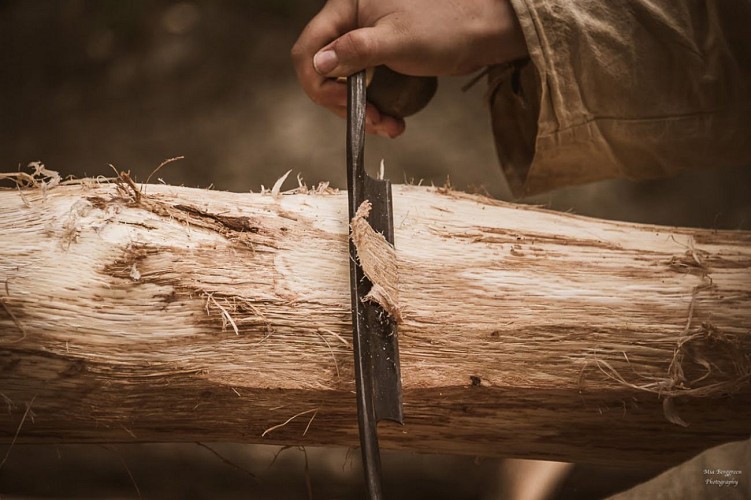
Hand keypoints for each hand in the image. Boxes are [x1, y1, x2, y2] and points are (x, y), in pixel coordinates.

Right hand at [291, 0, 526, 137]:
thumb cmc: (447, 27)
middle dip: (345, 104)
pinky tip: (393, 121)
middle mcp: (352, 22)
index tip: (344, 100)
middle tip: (374, 121)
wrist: (484, 32)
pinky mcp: (381, 58)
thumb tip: (319, 65)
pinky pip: (365, 88)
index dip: (318, 81)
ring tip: (389, 126)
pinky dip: (375, 108)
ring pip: (345, 85)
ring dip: (362, 112)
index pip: (309, 47)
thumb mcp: (397, 40)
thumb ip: (354, 50)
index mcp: (347, 6)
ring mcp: (366, 41)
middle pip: (324, 72)